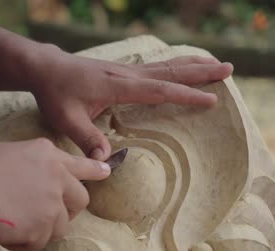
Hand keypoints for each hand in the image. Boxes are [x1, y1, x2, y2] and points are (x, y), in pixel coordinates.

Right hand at [0, 139, 109, 250]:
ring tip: (18, 224)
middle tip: (50, 216)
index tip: (106, 171)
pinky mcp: (45, 226)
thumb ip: (35, 165)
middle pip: (80, 199)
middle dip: (69, 210)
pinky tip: (8, 232)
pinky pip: (41, 241)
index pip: (81, 163)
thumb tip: (38, 181)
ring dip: (43, 228)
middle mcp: (57, 176)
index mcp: (48, 154)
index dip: (94, 170)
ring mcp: (53, 202)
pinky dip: (26, 241)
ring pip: (62, 225)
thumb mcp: (11, 154)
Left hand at [31, 48, 232, 160]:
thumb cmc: (55, 93)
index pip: (160, 90)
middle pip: (171, 71)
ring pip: (166, 65)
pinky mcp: (122, 70)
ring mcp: (126, 69)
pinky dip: (175, 65)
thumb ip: (87, 140)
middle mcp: (127, 73)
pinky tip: (181, 67)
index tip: (212, 100)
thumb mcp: (67, 120)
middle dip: (201, 71)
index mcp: (118, 85)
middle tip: (229, 69)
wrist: (45, 67)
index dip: (186, 95)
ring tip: (215, 63)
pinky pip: (155, 66)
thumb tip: (107, 163)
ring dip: (192, 64)